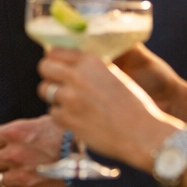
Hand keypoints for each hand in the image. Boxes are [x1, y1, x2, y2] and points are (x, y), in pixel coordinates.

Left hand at [0, 115, 71, 186]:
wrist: (94, 160)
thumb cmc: (75, 138)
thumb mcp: (50, 121)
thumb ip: (30, 127)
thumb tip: (25, 130)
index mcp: (16, 132)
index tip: (3, 146)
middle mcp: (14, 154)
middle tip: (8, 163)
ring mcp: (20, 176)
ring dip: (4, 181)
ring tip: (16, 179)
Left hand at [39, 50, 178, 171]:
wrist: (142, 135)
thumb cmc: (134, 107)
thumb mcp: (114, 76)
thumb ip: (91, 68)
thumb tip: (69, 65)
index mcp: (90, 61)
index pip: (55, 52)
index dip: (55, 60)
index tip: (58, 67)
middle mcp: (77, 75)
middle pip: (44, 67)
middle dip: (50, 76)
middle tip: (59, 85)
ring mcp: (69, 97)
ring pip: (45, 90)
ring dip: (55, 97)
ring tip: (72, 105)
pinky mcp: (65, 118)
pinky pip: (52, 113)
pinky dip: (62, 117)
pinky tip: (79, 120)